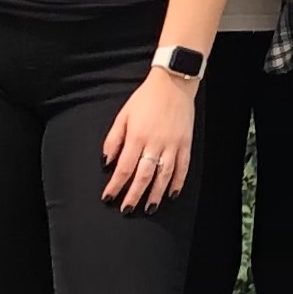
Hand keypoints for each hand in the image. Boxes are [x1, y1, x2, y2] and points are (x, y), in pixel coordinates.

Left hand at [102, 68, 200, 208]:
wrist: (173, 84)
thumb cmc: (146, 99)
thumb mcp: (123, 115)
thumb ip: (113, 140)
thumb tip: (106, 162)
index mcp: (137, 136)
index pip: (124, 168)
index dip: (116, 185)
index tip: (109, 197)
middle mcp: (155, 143)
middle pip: (143, 176)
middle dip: (134, 195)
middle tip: (127, 209)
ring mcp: (173, 145)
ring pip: (164, 176)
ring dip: (156, 194)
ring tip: (149, 208)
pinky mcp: (185, 143)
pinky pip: (182, 168)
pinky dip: (177, 182)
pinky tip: (172, 194)